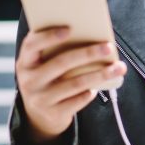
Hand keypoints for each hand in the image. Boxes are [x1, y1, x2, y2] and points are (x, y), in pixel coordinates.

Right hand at [15, 27, 127, 142]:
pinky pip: (78, 101)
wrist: (40, 115)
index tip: (70, 28)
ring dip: (100, 74)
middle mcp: (29, 80)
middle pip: (61, 63)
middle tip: (109, 47)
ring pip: (75, 83)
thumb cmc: (49, 79)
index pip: (32, 45)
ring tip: (119, 67)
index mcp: (25, 62)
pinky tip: (103, 86)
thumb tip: (91, 36)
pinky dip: (91, 92)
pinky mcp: (53, 113)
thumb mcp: (44, 66)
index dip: (49, 36)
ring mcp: (40, 98)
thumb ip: (56, 51)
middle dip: (88, 53)